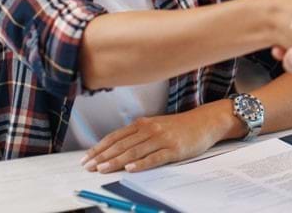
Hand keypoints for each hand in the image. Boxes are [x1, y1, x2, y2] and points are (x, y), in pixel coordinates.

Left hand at [80, 101, 229, 172]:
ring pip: (134, 151)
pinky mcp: (174, 149)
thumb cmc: (179, 126)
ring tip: (102, 169)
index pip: (116, 136)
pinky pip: (154, 157)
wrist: (205, 122)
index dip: (99, 147)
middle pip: (122, 144)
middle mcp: (150, 129)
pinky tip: (130, 168)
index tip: (86, 158)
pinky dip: (141, 163)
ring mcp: (162, 139)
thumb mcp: (156, 125)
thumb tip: (115, 147)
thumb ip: (138, 133)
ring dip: (116, 161)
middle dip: (102, 157)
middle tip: (88, 167)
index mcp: (144, 123)